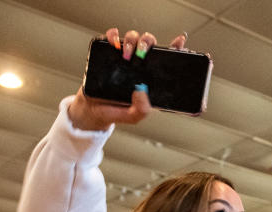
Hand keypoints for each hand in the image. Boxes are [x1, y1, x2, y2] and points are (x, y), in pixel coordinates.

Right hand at [68, 28, 186, 130]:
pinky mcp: (107, 54)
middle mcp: (138, 64)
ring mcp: (122, 57)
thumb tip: (141, 90)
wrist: (92, 112)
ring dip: (131, 40)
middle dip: (147, 43)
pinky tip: (113, 43)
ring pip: (132, 37)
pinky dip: (113, 35)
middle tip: (141, 55)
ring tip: (125, 54)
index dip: (175, 48)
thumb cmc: (116, 111)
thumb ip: (141, 109)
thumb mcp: (133, 116)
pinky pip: (112, 37)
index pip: (165, 58)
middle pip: (148, 43)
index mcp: (149, 76)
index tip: (179, 42)